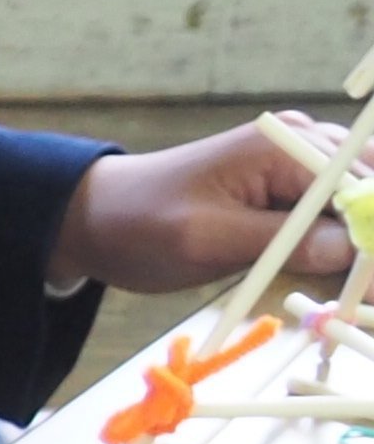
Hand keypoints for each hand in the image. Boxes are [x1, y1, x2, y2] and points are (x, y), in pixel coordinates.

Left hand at [51, 116, 361, 297]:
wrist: (96, 218)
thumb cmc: (142, 224)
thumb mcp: (210, 240)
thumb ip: (284, 243)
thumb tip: (353, 249)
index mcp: (286, 148)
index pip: (362, 187)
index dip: (372, 237)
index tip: (370, 286)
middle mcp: (302, 145)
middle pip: (368, 189)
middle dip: (370, 241)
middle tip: (366, 297)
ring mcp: (297, 164)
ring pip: (357, 202)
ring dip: (359, 244)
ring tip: (359, 295)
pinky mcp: (286, 189)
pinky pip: (333, 212)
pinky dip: (340, 243)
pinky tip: (344, 280)